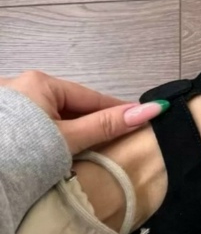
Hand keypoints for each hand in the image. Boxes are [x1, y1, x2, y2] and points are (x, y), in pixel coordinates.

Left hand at [0, 71, 167, 154]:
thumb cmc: (24, 151)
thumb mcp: (69, 138)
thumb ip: (107, 125)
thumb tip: (152, 109)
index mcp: (41, 82)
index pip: (90, 97)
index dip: (117, 110)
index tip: (141, 121)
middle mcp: (22, 85)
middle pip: (70, 106)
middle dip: (92, 122)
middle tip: (117, 141)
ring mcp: (7, 104)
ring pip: (51, 116)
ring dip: (70, 131)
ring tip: (89, 149)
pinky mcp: (2, 123)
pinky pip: (34, 125)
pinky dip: (50, 137)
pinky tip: (56, 151)